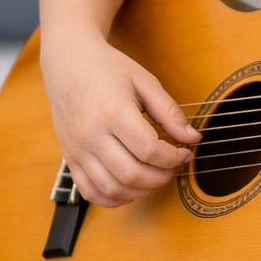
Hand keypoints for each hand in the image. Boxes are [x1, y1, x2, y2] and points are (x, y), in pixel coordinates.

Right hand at [40, 33, 200, 206]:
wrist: (68, 62)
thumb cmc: (107, 68)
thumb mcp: (144, 81)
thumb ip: (169, 112)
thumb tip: (192, 138)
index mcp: (113, 112)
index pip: (149, 150)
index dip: (174, 157)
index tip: (185, 152)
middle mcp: (92, 135)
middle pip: (132, 173)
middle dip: (161, 177)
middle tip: (173, 167)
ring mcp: (78, 149)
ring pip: (112, 188)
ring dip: (141, 190)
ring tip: (155, 176)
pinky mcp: (70, 158)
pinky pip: (90, 191)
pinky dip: (113, 198)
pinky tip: (131, 188)